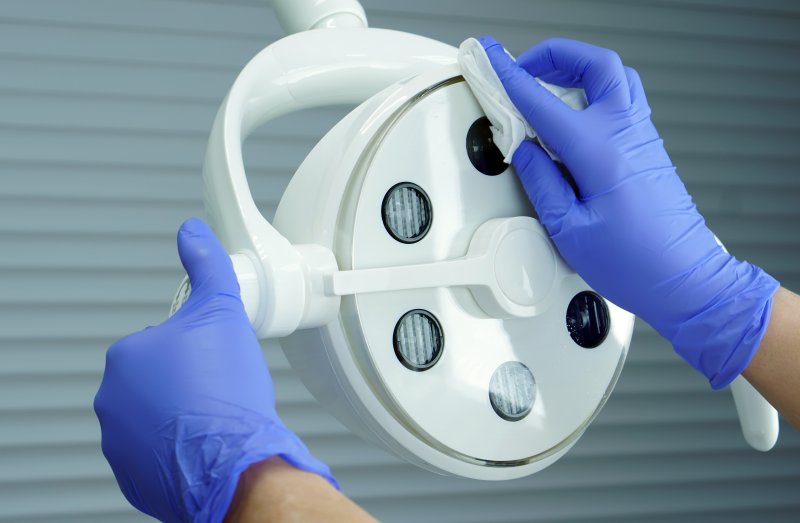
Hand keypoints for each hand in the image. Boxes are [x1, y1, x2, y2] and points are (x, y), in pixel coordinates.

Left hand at [94, 218, 334, 522]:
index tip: (216, 360)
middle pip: (157, 379)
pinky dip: (177, 446)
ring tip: (215, 416)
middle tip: (219, 387)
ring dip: (181, 413)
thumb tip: (192, 231)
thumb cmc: (226, 391)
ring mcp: (120, 438)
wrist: (234, 458)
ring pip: (156, 415)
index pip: (162, 341)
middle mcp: (113, 397)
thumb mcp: (223, 311)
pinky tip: (205, 441)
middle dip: (186, 380)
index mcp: (127, 356)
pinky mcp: (133, 472)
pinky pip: (156, 450)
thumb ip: (206, 266)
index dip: (196, 348)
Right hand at [481, 36, 778, 387]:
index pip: (545, 102)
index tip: (492, 62)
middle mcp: (627, 135)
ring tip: (548, 84)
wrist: (685, 280)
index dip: (511, 78)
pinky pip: (623, 102)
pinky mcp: (650, 149)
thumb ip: (541, 182)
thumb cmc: (635, 263)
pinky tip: (574, 116)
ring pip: (615, 77)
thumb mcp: (568, 229)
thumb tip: (523, 152)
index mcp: (601, 153)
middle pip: (596, 64)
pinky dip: (593, 94)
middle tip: (525, 67)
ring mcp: (644, 138)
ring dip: (578, 70)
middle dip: (555, 55)